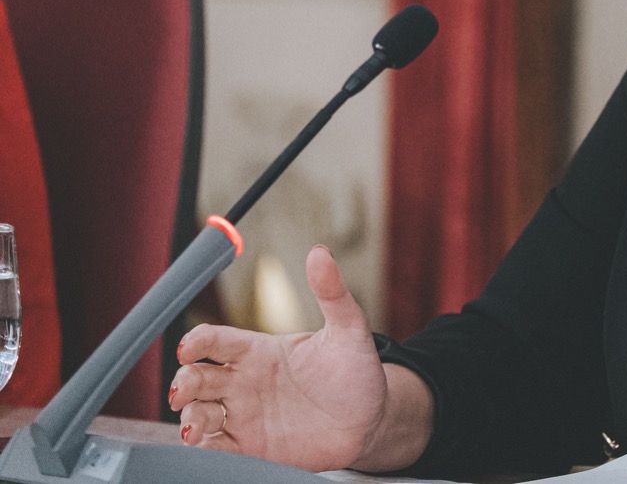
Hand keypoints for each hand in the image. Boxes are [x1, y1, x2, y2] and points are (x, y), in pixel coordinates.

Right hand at [169, 245, 387, 470]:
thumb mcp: (348, 330)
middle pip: (196, 377)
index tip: (189, 348)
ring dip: (189, 417)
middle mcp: (245, 381)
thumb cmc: (357, 371)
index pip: (216, 340)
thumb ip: (331, 293)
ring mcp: (245, 414)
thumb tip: (320, 252)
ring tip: (196, 425)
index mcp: (260, 350)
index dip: (198, 341)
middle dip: (183, 383)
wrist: (371, 420)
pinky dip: (202, 447)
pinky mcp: (251, 446)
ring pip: (198, 413)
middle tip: (184, 391)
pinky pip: (215, 447)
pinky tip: (205, 444)